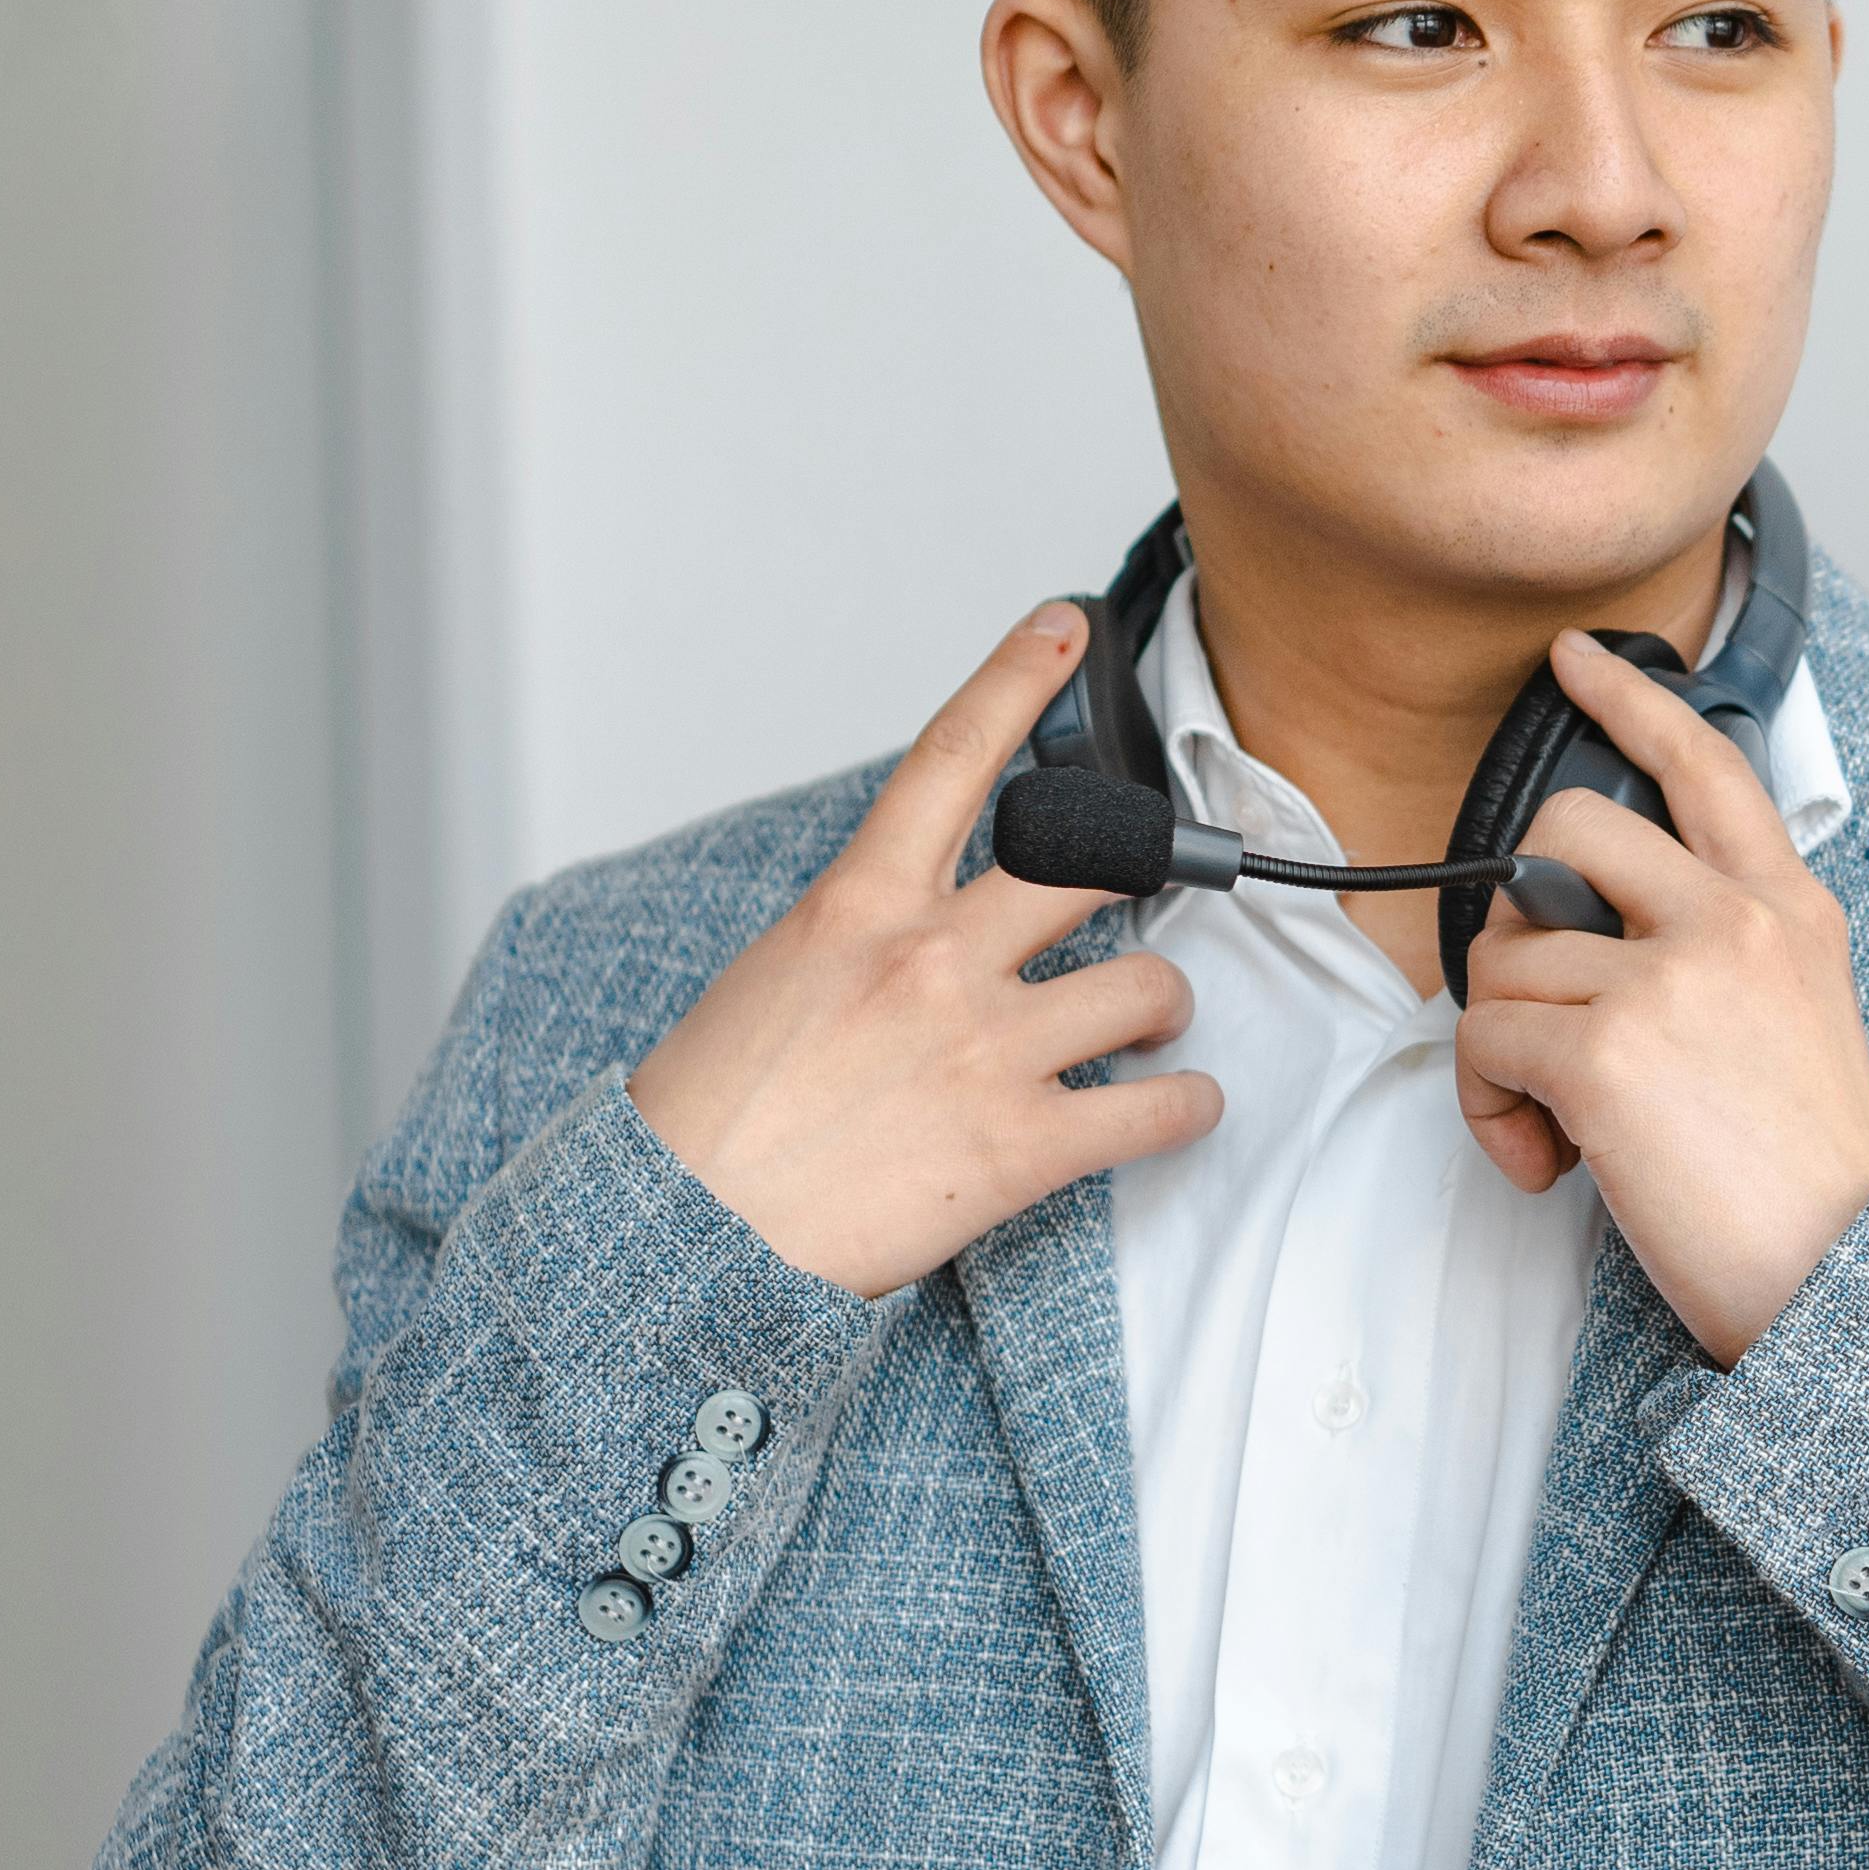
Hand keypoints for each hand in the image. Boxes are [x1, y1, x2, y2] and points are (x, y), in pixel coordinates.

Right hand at [625, 605, 1221, 1298]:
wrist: (682, 1239)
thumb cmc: (710, 1122)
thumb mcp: (773, 977)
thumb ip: (862, 931)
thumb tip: (922, 921)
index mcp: (859, 906)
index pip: (953, 756)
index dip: (1019, 677)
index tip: (1064, 629)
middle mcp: (934, 959)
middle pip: (1095, 862)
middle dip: (1143, 871)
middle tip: (1155, 887)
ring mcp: (987, 1049)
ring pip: (1150, 984)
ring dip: (1165, 1004)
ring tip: (1150, 1026)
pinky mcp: (1024, 1145)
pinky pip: (1160, 1106)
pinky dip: (1186, 1106)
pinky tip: (1177, 1106)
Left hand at [1452, 631, 1868, 1361]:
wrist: (1840, 1274)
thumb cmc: (1809, 1173)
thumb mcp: (1802, 1016)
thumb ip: (1724, 947)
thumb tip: (1594, 936)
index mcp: (1788, 909)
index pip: (1705, 765)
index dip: (1630, 698)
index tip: (1574, 659)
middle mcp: (1732, 921)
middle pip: (1561, 835)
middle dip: (1517, 915)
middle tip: (1543, 1000)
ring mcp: (1667, 978)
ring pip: (1504, 956)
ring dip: (1503, 1044)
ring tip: (1558, 1121)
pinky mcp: (1604, 1051)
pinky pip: (1484, 1040)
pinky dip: (1492, 1108)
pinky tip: (1549, 1158)